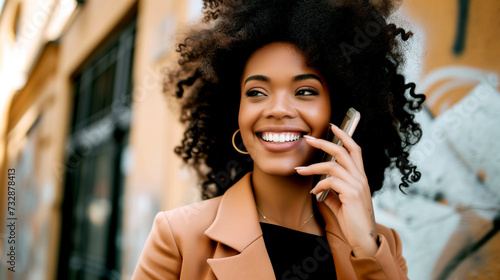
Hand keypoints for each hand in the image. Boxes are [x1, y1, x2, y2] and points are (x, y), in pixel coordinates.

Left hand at [295, 124, 378, 256]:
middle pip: (342, 151)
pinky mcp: (352, 194)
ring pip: (333, 165)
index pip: (355, 150)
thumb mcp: (341, 204)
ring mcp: (358, 185)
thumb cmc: (353, 222)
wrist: (364, 240)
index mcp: (360, 177)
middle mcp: (361, 178)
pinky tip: (314, 192)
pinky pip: (330, 181)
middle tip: (308, 139)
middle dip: (324, 142)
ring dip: (313, 167)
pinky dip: (319, 185)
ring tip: (300, 170)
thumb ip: (332, 193)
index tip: (333, 126)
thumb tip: (318, 187)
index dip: (345, 136)